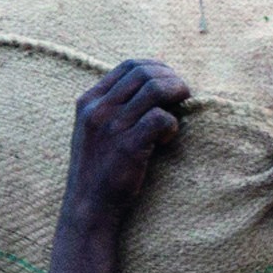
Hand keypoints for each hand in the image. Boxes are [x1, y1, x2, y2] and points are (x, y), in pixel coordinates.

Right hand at [59, 57, 192, 237]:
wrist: (88, 207)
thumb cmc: (98, 170)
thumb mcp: (94, 131)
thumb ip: (113, 109)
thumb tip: (151, 89)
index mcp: (89, 101)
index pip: (128, 66)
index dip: (157, 68)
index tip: (170, 81)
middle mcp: (98, 109)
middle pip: (144, 73)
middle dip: (172, 79)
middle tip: (184, 94)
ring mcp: (112, 126)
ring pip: (154, 89)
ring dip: (176, 95)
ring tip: (182, 109)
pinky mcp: (128, 146)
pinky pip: (160, 118)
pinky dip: (172, 124)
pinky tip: (169, 137)